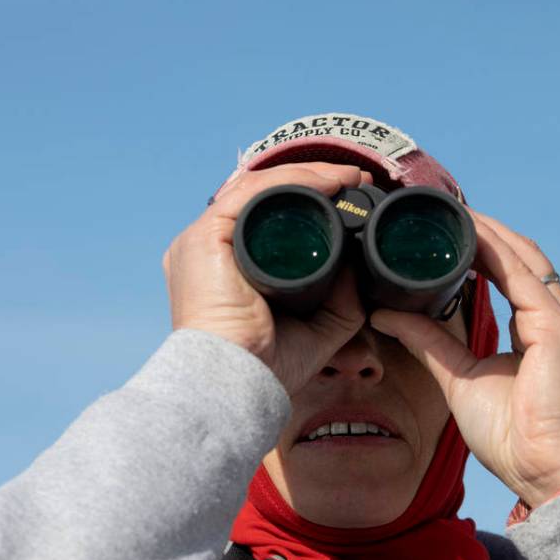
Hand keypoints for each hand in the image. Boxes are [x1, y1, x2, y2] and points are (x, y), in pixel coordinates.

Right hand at [162, 162, 373, 394]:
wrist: (236, 383)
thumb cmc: (265, 367)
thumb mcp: (317, 331)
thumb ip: (340, 302)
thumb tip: (357, 268)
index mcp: (229, 267)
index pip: (267, 217)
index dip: (309, 200)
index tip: (350, 197)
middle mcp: (211, 248)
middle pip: (263, 197)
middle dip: (312, 181)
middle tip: (355, 180)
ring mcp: (203, 239)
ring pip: (258, 188)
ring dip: (307, 176)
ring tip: (346, 177)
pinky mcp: (203, 236)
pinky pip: (249, 193)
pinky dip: (289, 182)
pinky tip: (324, 183)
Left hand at [370, 209, 559, 506]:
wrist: (548, 472)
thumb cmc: (514, 436)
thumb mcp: (460, 378)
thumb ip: (430, 342)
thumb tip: (388, 315)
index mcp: (540, 328)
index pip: (511, 271)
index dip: (481, 245)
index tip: (446, 229)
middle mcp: (555, 316)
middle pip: (519, 255)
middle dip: (484, 229)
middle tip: (444, 209)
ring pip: (522, 256)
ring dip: (488, 231)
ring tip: (453, 212)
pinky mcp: (559, 327)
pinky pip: (522, 276)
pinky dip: (495, 251)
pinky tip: (469, 234)